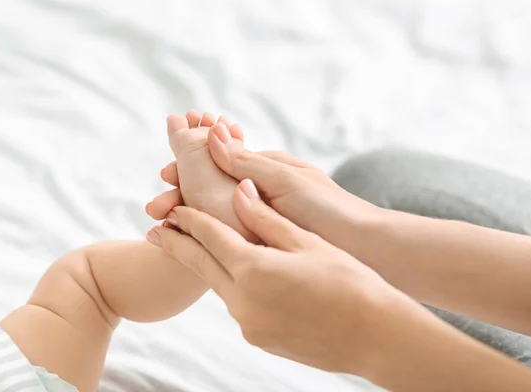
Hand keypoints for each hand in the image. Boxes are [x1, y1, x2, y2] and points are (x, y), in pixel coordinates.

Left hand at [146, 178, 397, 374]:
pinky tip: (235, 278)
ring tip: (194, 249)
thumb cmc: (349, 282)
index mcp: (253, 270)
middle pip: (201, 264)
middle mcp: (243, 301)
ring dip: (207, 265)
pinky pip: (236, 306)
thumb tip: (238, 191)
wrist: (375, 336)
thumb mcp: (307, 243)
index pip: (211, 236)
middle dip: (177, 245)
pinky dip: (231, 287)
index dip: (190, 218)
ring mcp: (249, 324)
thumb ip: (266, 218)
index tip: (173, 206)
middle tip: (154, 230)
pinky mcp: (259, 339)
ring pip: (219, 286)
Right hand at [149, 123, 385, 255]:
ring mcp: (262, 219)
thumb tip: (212, 134)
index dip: (189, 169)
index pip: (217, 164)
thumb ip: (246, 162)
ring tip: (163, 229)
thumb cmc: (328, 208)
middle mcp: (261, 193)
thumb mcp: (285, 179)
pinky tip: (190, 246)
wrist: (363, 247)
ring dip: (188, 217)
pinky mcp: (266, 244)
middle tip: (153, 210)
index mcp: (266, 170)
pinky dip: (208, 237)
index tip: (164, 177)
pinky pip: (230, 236)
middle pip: (210, 190)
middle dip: (182, 196)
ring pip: (216, 214)